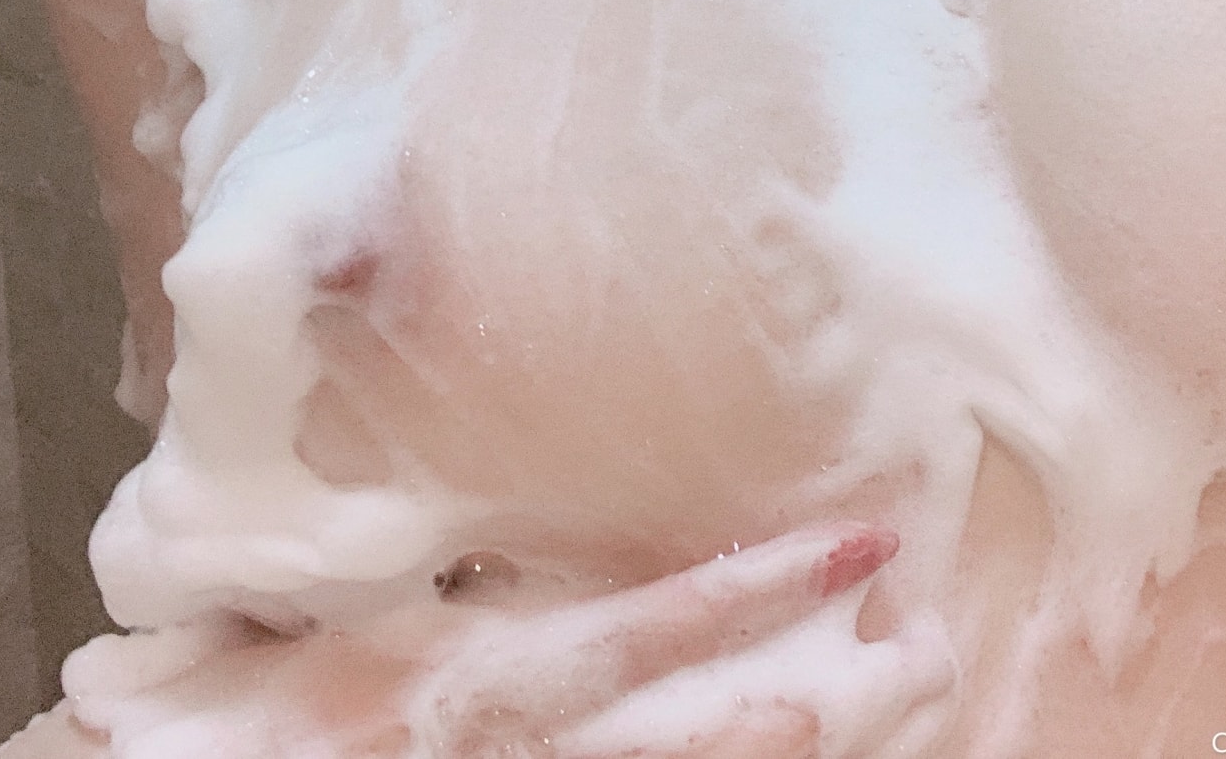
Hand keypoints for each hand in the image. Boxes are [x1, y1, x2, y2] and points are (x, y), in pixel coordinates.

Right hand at [406, 523, 955, 758]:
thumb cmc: (291, 706)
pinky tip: (819, 742)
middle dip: (855, 696)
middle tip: (933, 639)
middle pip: (737, 734)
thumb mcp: (354, 615)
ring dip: (833, 744)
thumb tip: (490, 492)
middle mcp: (550, 751)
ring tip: (914, 690)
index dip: (773, 582)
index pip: (667, 626)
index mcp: (503, 678)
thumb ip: (433, 556)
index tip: (862, 539)